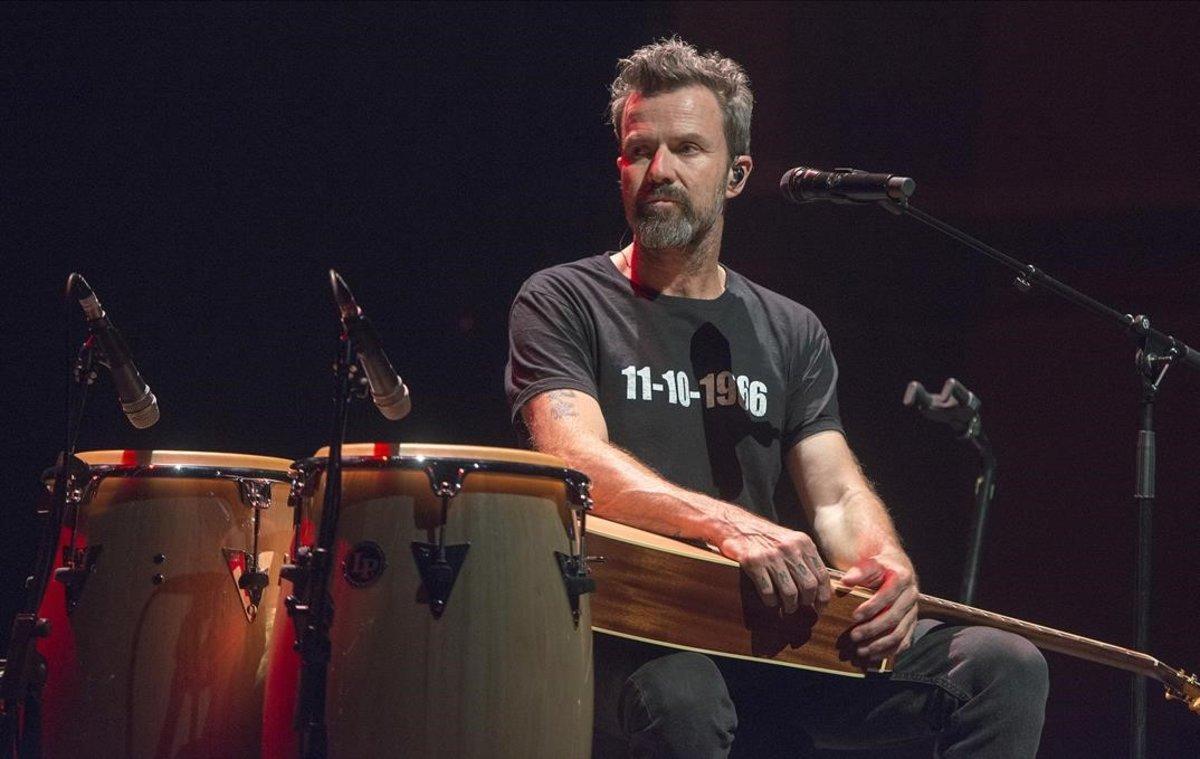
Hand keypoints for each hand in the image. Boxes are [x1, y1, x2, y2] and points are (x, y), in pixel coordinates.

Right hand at [717, 522, 831, 614]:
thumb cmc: (765, 537)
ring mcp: (771, 555)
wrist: (735, 524)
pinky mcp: (753, 562)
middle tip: (800, 609)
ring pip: (790, 592)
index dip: (823, 596)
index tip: (819, 608)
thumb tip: (820, 588)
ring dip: (789, 606)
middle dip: (806, 603)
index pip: (822, 575)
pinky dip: (771, 602)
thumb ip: (805, 559)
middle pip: (808, 586)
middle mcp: (790, 548)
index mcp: (803, 543)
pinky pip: (768, 592)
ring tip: (786, 609)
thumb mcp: (790, 541)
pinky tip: (770, 601)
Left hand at [841, 549, 918, 661]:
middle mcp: (912, 595)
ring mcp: (913, 611)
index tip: (854, 616)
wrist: (895, 566)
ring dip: (880, 644)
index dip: (872, 606)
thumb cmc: (879, 566)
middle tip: (854, 636)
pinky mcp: (912, 623)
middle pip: (894, 617)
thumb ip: (860, 571)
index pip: (888, 594)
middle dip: (873, 629)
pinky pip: (904, 641)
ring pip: (900, 633)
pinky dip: (890, 651)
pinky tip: (873, 656)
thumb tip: (846, 581)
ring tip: (861, 651)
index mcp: (903, 577)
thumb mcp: (870, 563)